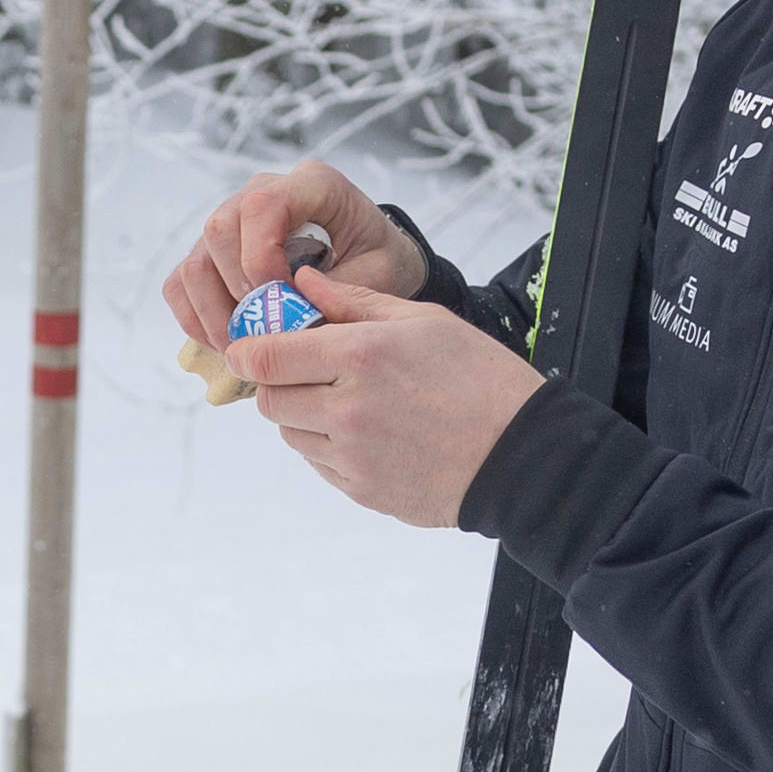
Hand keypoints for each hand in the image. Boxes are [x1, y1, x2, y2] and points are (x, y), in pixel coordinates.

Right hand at [159, 165, 419, 354]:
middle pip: (217, 231)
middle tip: (264, 335)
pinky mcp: (212, 252)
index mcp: (311, 184)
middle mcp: (262, 192)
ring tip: (243, 348)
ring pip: (194, 263)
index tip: (283, 299)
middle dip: (236, 293)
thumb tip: (285, 326)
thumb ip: (337, 293)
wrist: (370, 259)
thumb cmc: (378, 260)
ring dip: (212, 314)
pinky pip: (180, 284)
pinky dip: (194, 319)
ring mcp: (231, 220)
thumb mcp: (378, 274)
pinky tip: (223, 343)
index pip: (261, 206)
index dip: (260, 257)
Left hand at [222, 268, 549, 528]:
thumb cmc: (480, 378)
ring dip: (302, 414)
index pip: (267, 357)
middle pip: (270, 398)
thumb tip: (302, 282)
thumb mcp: (425, 321)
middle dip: (279, 381)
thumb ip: (354, 301)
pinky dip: (327, 445)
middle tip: (307, 370)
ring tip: (348, 399)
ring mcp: (352, 456)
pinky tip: (369, 431)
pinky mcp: (361, 489)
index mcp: (362, 355)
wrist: (524, 456)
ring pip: (290, 433)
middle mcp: (348, 408)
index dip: (248, 349)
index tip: (249, 346)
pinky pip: (318, 463)